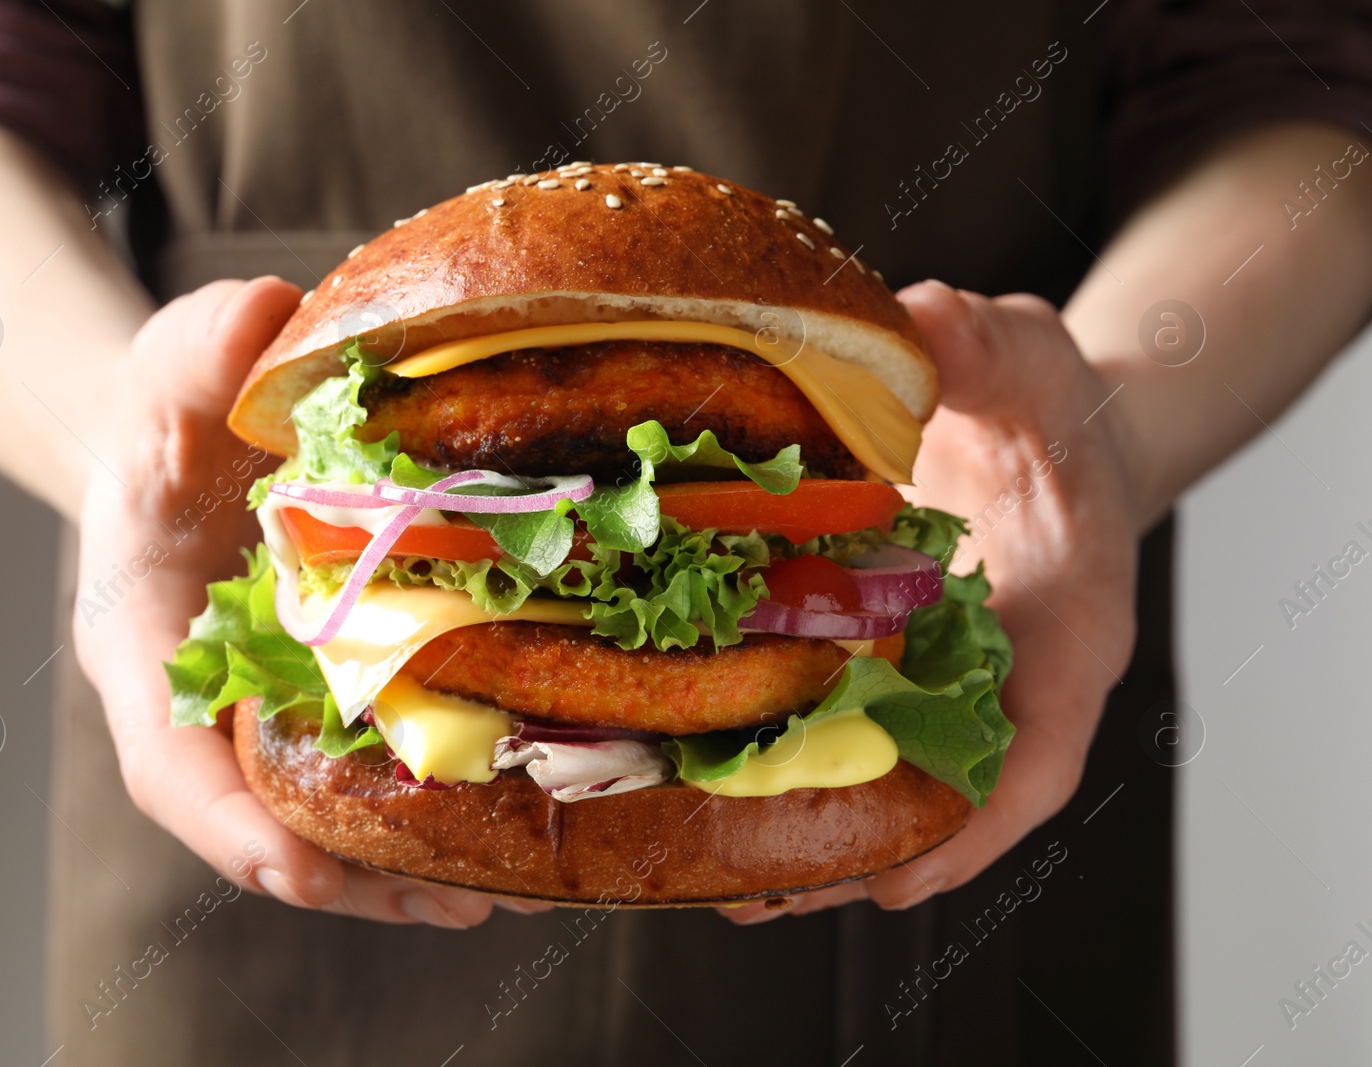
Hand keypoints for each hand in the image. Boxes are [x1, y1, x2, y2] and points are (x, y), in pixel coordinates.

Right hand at [73, 277, 516, 926]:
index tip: (300, 868)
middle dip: (353, 875)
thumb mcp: (170, 362)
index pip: (166, 758)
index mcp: (142, 639)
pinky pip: (371, 767)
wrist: (190, 432)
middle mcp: (206, 695)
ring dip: (407, 867)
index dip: (229, 822)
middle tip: (455, 904)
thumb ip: (198, 348)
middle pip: (262, 819)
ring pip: (324, 815)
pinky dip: (431, 804)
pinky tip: (514, 822)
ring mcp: (267, 704)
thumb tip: (264, 320)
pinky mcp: (326, 691)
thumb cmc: (169, 408)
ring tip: (505, 898)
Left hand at [721, 280, 1138, 922]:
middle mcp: (1008, 674)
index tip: (902, 876)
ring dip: (814, 836)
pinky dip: (795, 771)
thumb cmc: (1048, 397)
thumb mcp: (1025, 351)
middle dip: (860, 854)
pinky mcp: (896, 664)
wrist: (1044, 421)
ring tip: (716, 878)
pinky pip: (851, 732)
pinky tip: (711, 788)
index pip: (1040, 749)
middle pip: (949, 798)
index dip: (974, 825)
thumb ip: (981, 344)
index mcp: (1066, 624)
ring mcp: (950, 680)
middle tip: (762, 897)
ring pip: (893, 782)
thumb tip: (915, 321)